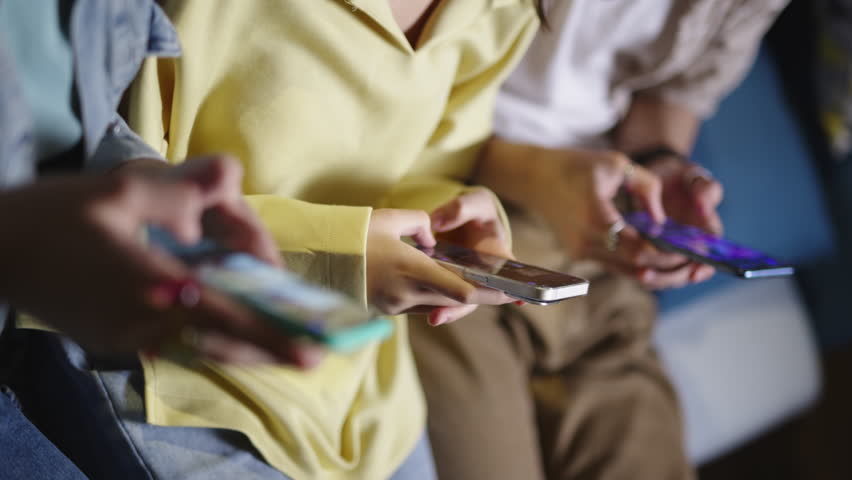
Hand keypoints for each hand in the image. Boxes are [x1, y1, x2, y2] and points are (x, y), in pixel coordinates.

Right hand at [0, 155, 319, 366]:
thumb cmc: (51, 217)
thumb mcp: (117, 190)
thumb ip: (180, 187)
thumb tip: (228, 177)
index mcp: (149, 285)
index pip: (225, 316)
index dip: (272, 336)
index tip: (312, 354)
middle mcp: (142, 322)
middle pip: (220, 342)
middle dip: (266, 342)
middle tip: (309, 347)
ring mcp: (124, 338)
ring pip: (198, 347)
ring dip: (239, 340)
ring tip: (277, 336)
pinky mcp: (111, 341)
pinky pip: (172, 344)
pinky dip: (205, 335)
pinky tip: (222, 318)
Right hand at [366, 207, 512, 325]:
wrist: (318, 255)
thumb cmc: (355, 233)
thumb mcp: (393, 219)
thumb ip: (422, 225)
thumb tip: (432, 241)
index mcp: (410, 268)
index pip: (458, 289)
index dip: (486, 293)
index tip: (509, 292)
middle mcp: (405, 291)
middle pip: (454, 300)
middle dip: (481, 297)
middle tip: (508, 293)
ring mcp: (395, 304)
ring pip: (436, 302)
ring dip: (455, 296)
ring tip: (482, 287)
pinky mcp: (387, 309)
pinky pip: (418, 304)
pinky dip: (433, 295)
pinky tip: (443, 286)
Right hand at [532, 148, 709, 289]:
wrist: (534, 179)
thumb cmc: (575, 166)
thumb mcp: (616, 164)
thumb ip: (646, 188)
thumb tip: (664, 220)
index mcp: (594, 215)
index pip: (639, 249)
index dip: (668, 254)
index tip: (693, 249)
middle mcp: (585, 240)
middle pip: (637, 267)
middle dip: (670, 267)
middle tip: (697, 263)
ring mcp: (580, 251)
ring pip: (628, 272)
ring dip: (657, 270)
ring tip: (684, 263)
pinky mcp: (579, 255)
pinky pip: (616, 265)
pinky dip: (639, 264)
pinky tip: (660, 256)